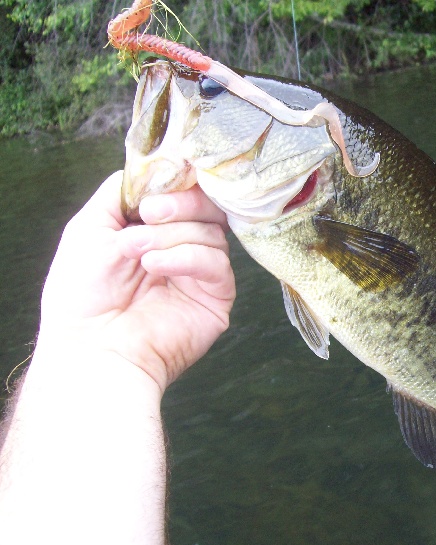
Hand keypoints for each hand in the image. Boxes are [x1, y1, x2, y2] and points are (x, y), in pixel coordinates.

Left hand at [38, 170, 234, 392]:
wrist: (92, 347)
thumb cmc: (81, 294)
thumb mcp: (89, 226)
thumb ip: (120, 190)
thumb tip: (154, 168)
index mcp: (154, 230)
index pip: (184, 193)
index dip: (176, 183)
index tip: (153, 188)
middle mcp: (181, 248)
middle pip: (207, 206)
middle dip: (179, 203)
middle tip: (150, 214)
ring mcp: (200, 274)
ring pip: (211, 232)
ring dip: (170, 236)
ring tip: (137, 254)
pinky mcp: (216, 298)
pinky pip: (217, 263)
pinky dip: (185, 258)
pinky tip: (156, 267)